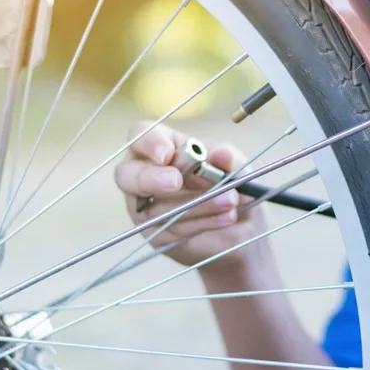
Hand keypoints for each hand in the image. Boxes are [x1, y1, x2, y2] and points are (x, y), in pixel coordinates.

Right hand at [114, 121, 267, 269]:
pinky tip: (224, 218)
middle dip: (152, 178)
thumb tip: (222, 154)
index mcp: (159, 146)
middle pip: (128, 176)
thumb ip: (227, 159)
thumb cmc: (229, 182)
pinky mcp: (156, 234)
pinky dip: (201, 223)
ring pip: (157, 208)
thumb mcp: (235, 166)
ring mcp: (144, 208)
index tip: (167, 154)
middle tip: (176, 181)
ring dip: (195, 204)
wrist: (242, 223)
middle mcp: (142, 175)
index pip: (140, 135)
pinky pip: (171, 230)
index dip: (150, 144)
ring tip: (229, 200)